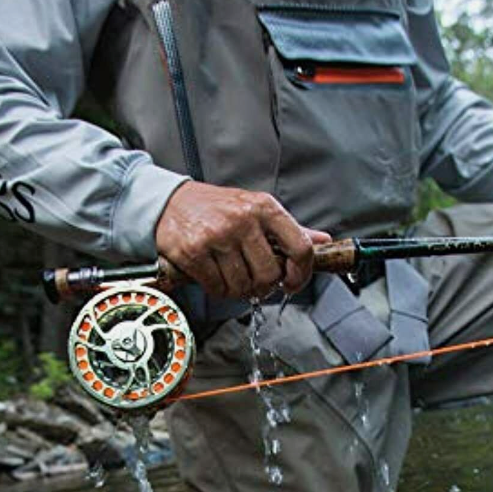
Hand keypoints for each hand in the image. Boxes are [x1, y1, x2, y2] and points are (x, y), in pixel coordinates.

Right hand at [155, 182, 331, 298]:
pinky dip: (217, 289)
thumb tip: (323, 241)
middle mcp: (242, 219)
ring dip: (238, 290)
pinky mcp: (194, 251)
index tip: (292, 283)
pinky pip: (216, 287)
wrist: (169, 202)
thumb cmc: (216, 208)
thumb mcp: (256, 210)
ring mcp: (217, 235)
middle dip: (263, 286)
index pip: (300, 247)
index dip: (301, 274)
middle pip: (269, 274)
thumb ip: (289, 229)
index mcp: (264, 207)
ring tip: (231, 277)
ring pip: (242, 285)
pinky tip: (214, 277)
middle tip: (254, 282)